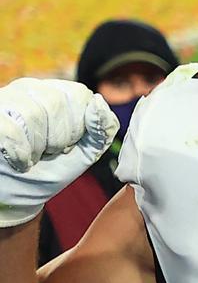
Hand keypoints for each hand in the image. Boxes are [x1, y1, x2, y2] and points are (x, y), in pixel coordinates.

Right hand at [0, 78, 118, 226]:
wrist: (16, 194)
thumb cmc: (50, 169)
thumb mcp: (86, 152)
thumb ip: (102, 129)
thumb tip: (98, 101)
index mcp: (56, 93)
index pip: (79, 94)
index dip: (79, 126)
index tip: (68, 145)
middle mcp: (27, 88)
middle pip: (56, 101)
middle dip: (59, 137)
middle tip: (48, 152)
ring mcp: (5, 99)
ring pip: (32, 113)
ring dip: (38, 145)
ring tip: (32, 155)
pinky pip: (11, 130)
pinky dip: (20, 153)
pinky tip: (20, 161)